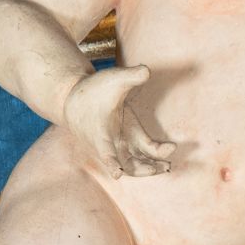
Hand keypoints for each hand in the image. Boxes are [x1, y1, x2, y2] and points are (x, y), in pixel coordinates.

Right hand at [63, 65, 178, 177]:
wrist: (75, 100)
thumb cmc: (92, 90)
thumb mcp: (111, 79)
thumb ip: (131, 75)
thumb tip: (147, 71)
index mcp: (100, 131)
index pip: (104, 149)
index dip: (110, 161)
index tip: (117, 172)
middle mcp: (108, 143)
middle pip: (123, 165)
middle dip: (142, 170)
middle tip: (162, 166)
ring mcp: (115, 146)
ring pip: (131, 165)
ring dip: (149, 168)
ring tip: (168, 166)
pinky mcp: (123, 144)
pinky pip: (136, 158)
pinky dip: (150, 160)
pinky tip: (166, 155)